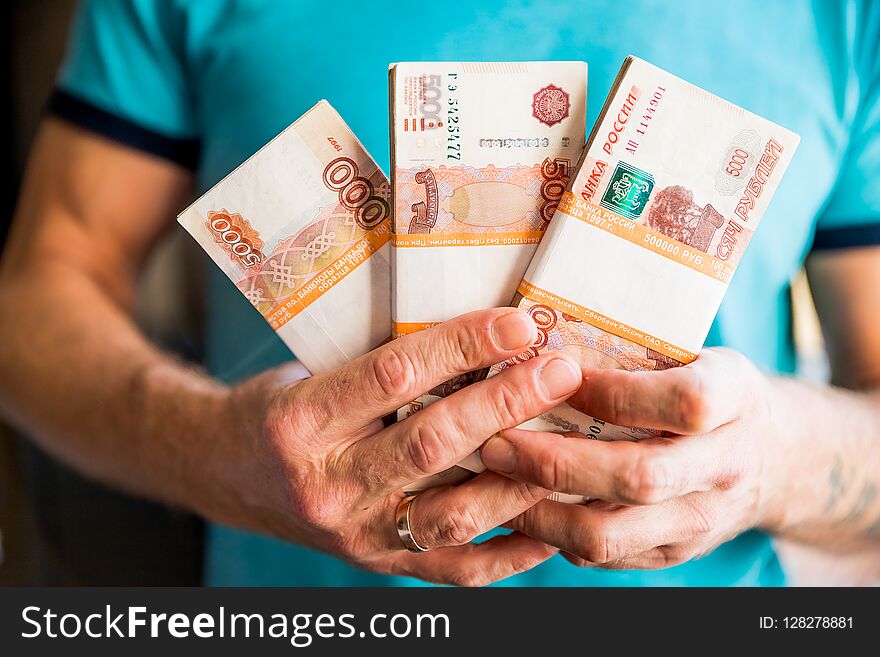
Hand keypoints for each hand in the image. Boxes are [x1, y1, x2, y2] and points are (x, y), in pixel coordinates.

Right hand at [211, 308, 582, 584]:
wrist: (228, 475)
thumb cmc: (278, 408)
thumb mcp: (310, 368)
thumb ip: (381, 361)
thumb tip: (479, 333)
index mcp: (301, 420)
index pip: (393, 376)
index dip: (463, 346)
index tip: (519, 324)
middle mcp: (325, 484)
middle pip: (432, 444)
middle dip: (506, 404)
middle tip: (562, 371)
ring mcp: (354, 534)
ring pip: (452, 514)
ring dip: (520, 477)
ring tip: (573, 442)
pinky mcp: (379, 564)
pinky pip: (455, 569)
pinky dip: (511, 551)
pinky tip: (552, 520)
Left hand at [480, 348, 778, 569]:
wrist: (774, 459)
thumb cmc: (715, 392)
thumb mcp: (697, 356)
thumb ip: (639, 358)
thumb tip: (544, 351)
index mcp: (734, 402)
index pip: (682, 403)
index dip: (613, 393)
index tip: (553, 377)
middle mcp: (724, 468)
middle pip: (639, 477)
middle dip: (555, 462)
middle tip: (497, 442)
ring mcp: (700, 520)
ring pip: (610, 534)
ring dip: (540, 511)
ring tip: (495, 481)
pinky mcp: (674, 554)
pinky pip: (603, 556)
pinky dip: (552, 534)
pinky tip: (518, 505)